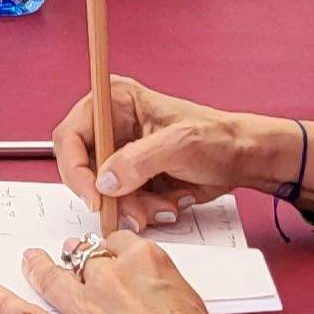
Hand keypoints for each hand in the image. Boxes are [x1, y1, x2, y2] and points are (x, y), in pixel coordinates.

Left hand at [0, 234, 286, 313]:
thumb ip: (155, 285)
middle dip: (71, 259)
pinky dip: (5, 304)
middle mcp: (112, 278)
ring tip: (28, 262)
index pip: (113, 244)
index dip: (104, 252)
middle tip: (62, 256)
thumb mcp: (187, 298)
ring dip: (37, 269)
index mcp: (145, 261)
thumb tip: (141, 288)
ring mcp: (89, 310)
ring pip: (51, 279)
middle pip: (81, 260)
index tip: (99, 255)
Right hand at [56, 77, 283, 233]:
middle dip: (110, 196)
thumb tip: (105, 181)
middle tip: (135, 211)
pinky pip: (122, 204)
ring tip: (164, 205)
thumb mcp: (179, 144)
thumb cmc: (218, 138)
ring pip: (103, 193)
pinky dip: (144, 211)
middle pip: (83, 170)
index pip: (70, 136)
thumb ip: (138, 160)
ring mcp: (122, 155)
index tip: (95, 196)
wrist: (243, 159)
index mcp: (116, 102)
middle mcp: (112, 127)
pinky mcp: (134, 178)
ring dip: (132, 207)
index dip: (75, 169)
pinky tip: (169, 202)